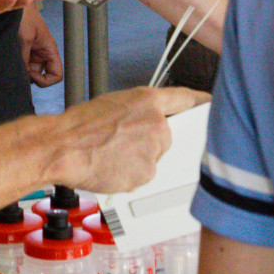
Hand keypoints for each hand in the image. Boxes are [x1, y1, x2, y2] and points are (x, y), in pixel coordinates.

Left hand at [19, 0, 62, 86]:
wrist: (11, 0)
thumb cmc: (22, 14)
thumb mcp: (24, 37)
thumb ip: (24, 57)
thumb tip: (21, 75)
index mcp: (48, 48)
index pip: (56, 75)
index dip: (44, 80)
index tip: (30, 73)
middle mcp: (41, 52)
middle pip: (40, 75)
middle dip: (29, 76)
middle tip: (17, 67)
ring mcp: (30, 51)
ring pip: (28, 71)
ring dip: (20, 70)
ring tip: (11, 60)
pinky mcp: (19, 49)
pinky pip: (19, 63)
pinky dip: (14, 64)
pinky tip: (7, 58)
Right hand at [46, 85, 207, 194]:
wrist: (63, 147)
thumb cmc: (80, 125)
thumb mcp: (113, 104)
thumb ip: (139, 110)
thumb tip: (145, 120)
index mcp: (149, 101)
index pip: (186, 98)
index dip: (201, 102)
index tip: (210, 104)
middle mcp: (158, 125)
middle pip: (166, 136)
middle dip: (149, 141)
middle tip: (123, 142)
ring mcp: (154, 151)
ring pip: (153, 157)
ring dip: (138, 159)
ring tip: (111, 153)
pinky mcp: (148, 173)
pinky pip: (144, 175)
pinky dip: (130, 174)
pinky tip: (111, 166)